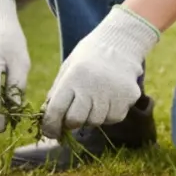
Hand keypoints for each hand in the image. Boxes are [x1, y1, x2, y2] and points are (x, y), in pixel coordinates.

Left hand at [41, 5, 159, 138]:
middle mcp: (92, 86)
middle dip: (71, 123)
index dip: (50, 126)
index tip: (50, 132)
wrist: (120, 43)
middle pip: (76, 120)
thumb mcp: (67, 69)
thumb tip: (47, 119)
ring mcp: (112, 92)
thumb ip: (56, 94)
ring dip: (91, 117)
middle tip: (73, 117)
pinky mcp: (128, 97)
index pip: (56, 111)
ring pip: (96, 122)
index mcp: (73, 78)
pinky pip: (114, 117)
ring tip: (94, 100)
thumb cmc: (88, 58)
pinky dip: (109, 114)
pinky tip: (109, 98)